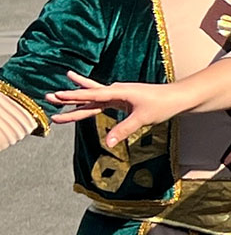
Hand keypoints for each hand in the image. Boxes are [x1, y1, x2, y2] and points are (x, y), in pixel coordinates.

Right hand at [48, 72, 185, 146]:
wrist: (178, 97)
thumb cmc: (162, 105)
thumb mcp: (142, 119)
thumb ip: (123, 130)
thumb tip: (107, 144)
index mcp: (119, 92)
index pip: (92, 95)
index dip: (73, 97)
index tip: (57, 96)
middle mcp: (117, 91)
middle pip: (89, 95)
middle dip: (69, 97)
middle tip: (49, 96)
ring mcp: (119, 95)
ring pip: (94, 97)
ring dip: (77, 99)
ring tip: (58, 96)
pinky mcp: (123, 100)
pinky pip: (103, 101)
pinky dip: (91, 101)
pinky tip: (83, 100)